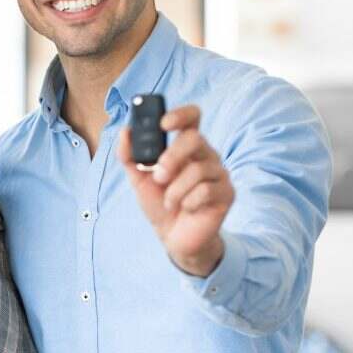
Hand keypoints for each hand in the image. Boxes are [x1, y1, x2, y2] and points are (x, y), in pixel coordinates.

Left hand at [118, 104, 233, 276]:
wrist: (173, 237)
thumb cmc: (160, 204)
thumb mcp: (139, 180)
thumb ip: (130, 157)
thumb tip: (125, 131)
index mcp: (186, 147)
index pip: (192, 118)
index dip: (180, 115)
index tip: (163, 124)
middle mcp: (206, 155)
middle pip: (195, 139)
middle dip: (172, 157)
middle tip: (159, 176)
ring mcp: (219, 173)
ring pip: (199, 169)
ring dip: (176, 189)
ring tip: (170, 202)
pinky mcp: (227, 193)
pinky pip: (207, 190)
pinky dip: (189, 202)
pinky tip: (186, 209)